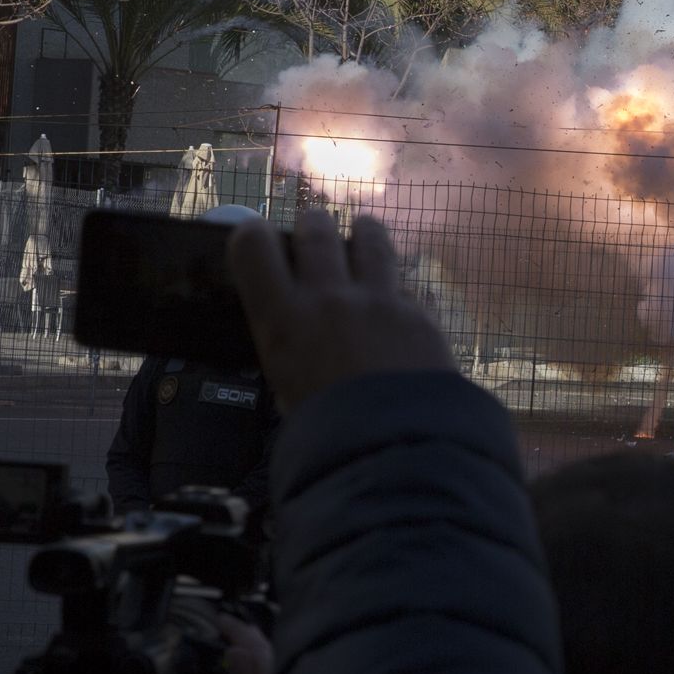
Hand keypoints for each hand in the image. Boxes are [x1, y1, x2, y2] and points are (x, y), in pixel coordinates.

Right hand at [212, 614, 272, 673]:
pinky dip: (261, 666)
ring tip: (238, 637)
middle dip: (251, 634)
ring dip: (257, 648)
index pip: (261, 651)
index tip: (221, 621)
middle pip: (273, 655)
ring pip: (275, 666)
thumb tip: (241, 650)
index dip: (242, 631)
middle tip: (228, 624)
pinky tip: (251, 666)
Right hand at [228, 210, 453, 411]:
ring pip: (371, 238)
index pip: (253, 245)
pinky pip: (410, 282)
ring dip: (364, 233)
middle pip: (316, 229)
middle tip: (315, 230)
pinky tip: (402, 300)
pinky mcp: (421, 312)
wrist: (395, 448)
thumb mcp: (286, 385)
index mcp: (282, 317)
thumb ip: (290, 344)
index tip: (257, 237)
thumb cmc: (327, 429)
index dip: (252, 235)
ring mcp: (380, 300)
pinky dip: (403, 287)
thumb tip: (296, 328)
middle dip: (313, 225)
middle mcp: (329, 297)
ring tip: (364, 233)